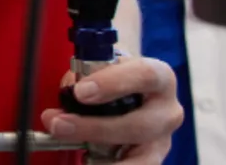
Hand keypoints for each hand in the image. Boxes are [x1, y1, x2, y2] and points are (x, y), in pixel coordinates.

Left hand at [42, 56, 185, 163]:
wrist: (133, 97)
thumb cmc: (116, 81)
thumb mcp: (104, 70)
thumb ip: (83, 81)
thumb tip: (57, 110)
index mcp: (160, 77)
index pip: (145, 75)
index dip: (113, 83)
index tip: (80, 92)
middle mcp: (168, 110)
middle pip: (139, 125)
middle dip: (96, 128)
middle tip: (60, 125)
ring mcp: (163, 140)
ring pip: (141, 157)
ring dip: (102, 157)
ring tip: (74, 150)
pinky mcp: (153, 160)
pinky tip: (86, 162)